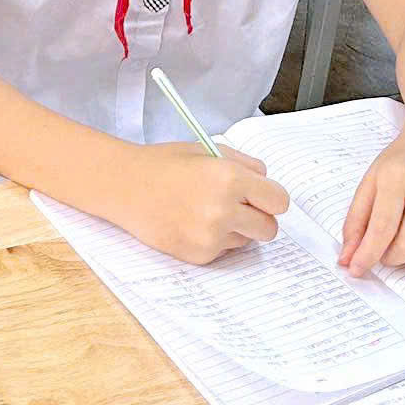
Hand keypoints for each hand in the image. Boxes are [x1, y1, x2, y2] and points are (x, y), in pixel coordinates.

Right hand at [115, 143, 289, 264]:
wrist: (126, 187)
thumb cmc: (165, 164)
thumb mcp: (207, 149)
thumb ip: (243, 164)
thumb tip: (266, 182)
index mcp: (229, 178)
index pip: (279, 201)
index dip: (273, 198)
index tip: (265, 197)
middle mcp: (223, 210)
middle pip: (270, 229)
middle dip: (260, 218)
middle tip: (242, 207)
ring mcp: (210, 236)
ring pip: (247, 241)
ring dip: (237, 229)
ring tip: (207, 210)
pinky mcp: (199, 255)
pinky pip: (224, 250)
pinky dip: (216, 239)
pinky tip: (192, 222)